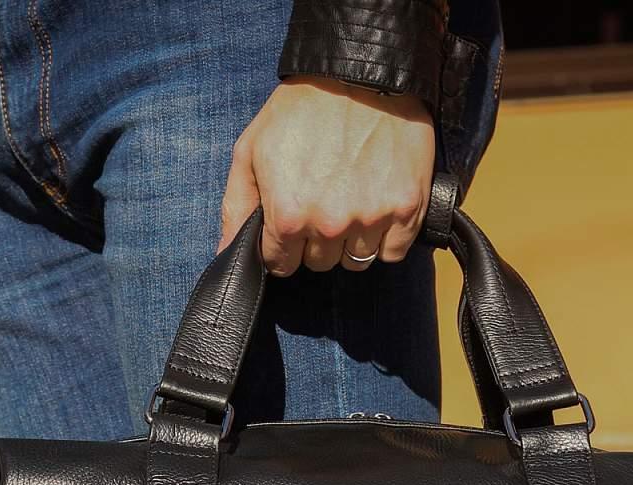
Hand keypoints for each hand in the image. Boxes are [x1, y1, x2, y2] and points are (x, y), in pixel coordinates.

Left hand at [219, 76, 434, 274]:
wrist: (360, 72)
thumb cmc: (302, 108)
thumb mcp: (251, 149)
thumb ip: (236, 207)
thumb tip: (227, 254)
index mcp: (288, 216)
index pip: (281, 264)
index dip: (282, 244)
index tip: (291, 219)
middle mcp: (329, 225)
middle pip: (319, 263)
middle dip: (316, 239)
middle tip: (322, 198)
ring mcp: (371, 220)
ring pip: (356, 260)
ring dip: (351, 240)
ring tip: (350, 198)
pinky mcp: (406, 211)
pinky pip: (391, 252)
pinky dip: (385, 237)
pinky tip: (376, 206)